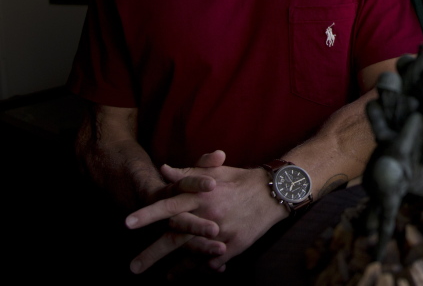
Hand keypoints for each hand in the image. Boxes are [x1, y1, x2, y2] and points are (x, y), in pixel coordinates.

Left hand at [126, 150, 286, 272]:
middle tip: (133, 267)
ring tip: (164, 279)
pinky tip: (196, 273)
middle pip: (175, 238)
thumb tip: (162, 169)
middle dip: (152, 254)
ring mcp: (222, 232)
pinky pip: (215, 261)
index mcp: (201, 196)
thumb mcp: (214, 173)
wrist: (274, 191)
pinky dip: (205, 267)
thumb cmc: (240, 180)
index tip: (127, 223)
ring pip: (194, 255)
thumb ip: (187, 173)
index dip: (148, 214)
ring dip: (177, 269)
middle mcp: (209, 215)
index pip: (169, 205)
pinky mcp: (236, 244)